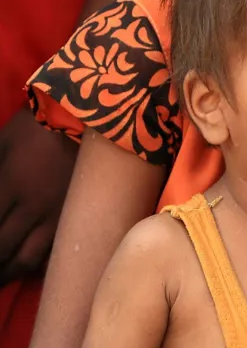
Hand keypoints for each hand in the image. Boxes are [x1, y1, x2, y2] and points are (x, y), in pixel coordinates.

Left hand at [0, 112, 76, 283]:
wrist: (87, 118)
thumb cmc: (37, 126)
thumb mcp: (0, 144)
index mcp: (9, 186)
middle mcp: (32, 208)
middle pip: (2, 249)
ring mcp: (57, 214)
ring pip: (28, 257)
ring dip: (9, 272)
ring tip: (1, 278)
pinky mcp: (75, 215)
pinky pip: (55, 249)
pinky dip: (37, 265)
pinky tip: (28, 268)